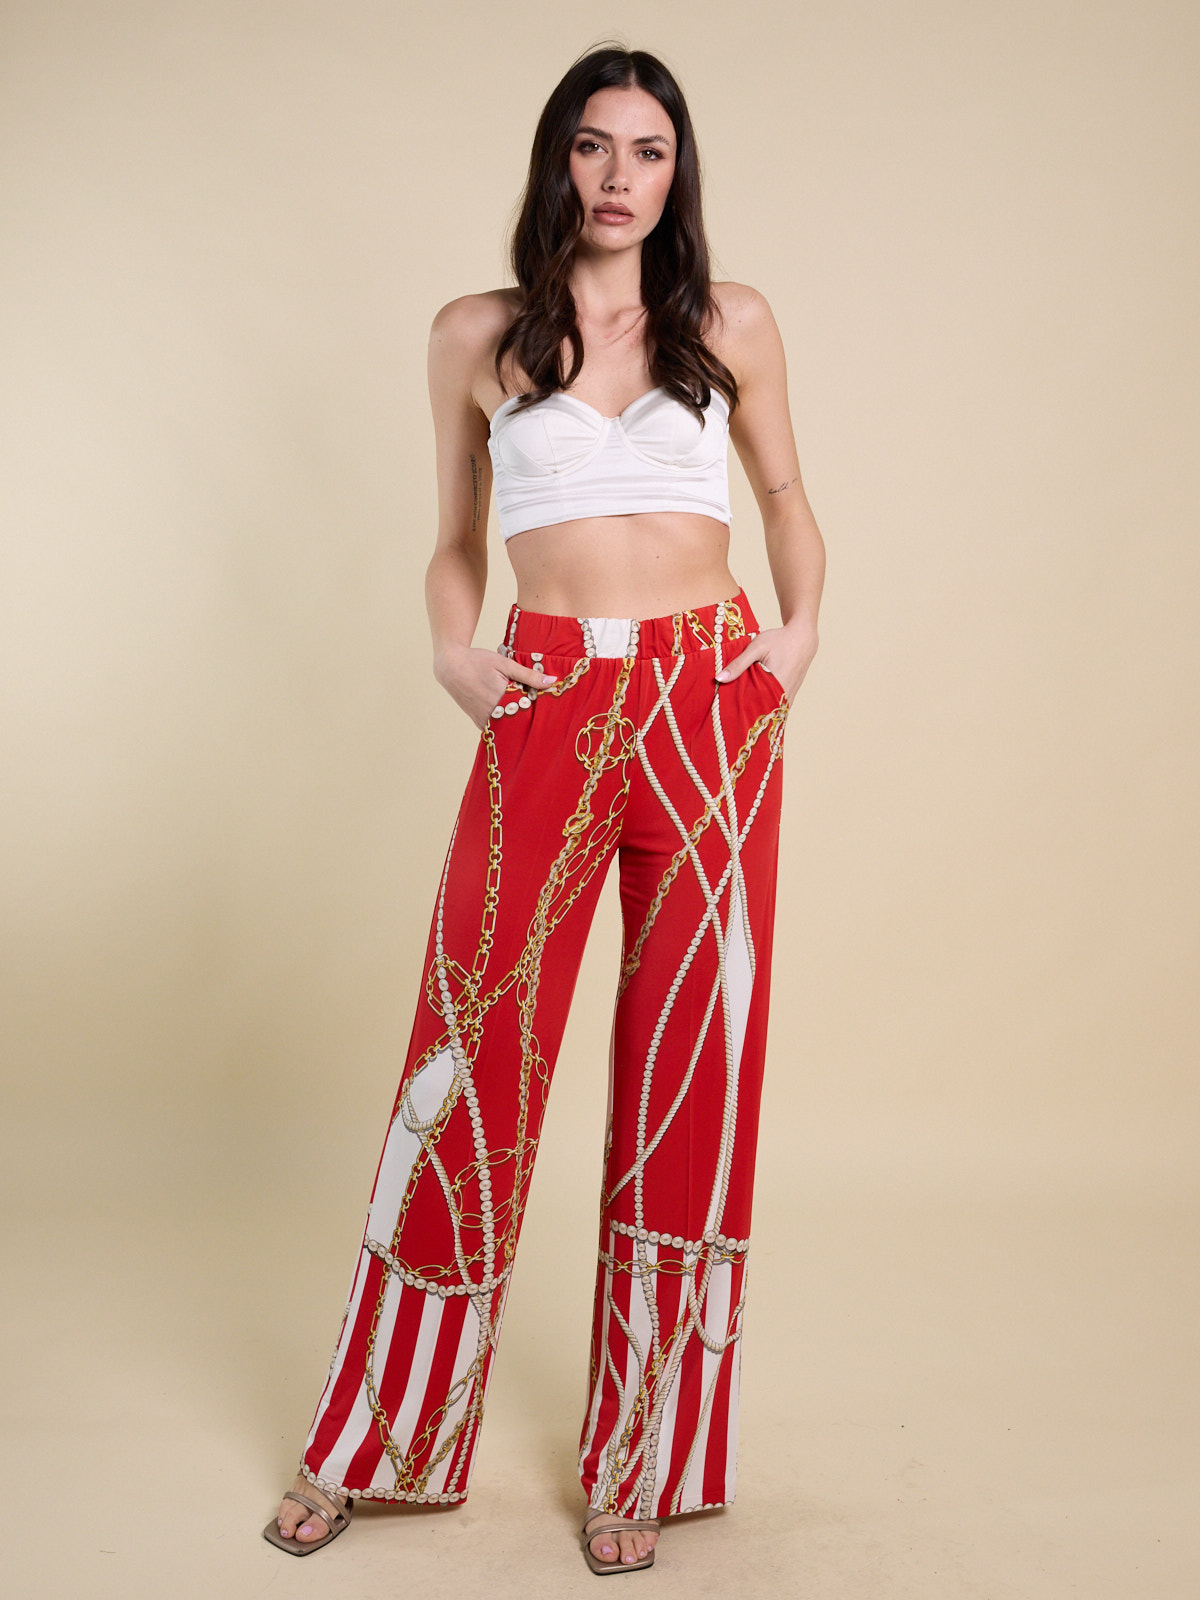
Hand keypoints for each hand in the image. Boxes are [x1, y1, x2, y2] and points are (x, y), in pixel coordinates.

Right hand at [435, 643, 558, 729]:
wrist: (450, 667)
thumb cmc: (478, 662)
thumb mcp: (505, 664)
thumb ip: (529, 675)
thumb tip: (552, 681)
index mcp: (502, 700)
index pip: (530, 710)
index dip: (539, 705)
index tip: (544, 697)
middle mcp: (492, 714)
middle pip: (521, 720)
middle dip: (529, 712)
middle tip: (532, 700)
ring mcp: (484, 721)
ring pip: (509, 726)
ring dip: (517, 717)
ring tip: (519, 703)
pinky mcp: (478, 723)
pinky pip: (497, 728)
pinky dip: (505, 721)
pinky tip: (509, 710)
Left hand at [714, 621, 817, 707]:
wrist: (803, 637)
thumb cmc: (779, 640)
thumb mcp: (756, 648)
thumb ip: (738, 664)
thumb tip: (719, 679)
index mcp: (775, 686)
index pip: (752, 707)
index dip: (738, 712)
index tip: (724, 713)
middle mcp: (784, 695)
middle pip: (760, 711)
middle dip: (745, 713)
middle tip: (728, 713)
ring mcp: (789, 697)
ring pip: (769, 711)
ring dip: (756, 711)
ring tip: (738, 712)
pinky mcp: (791, 695)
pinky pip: (776, 707)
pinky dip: (765, 706)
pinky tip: (754, 705)